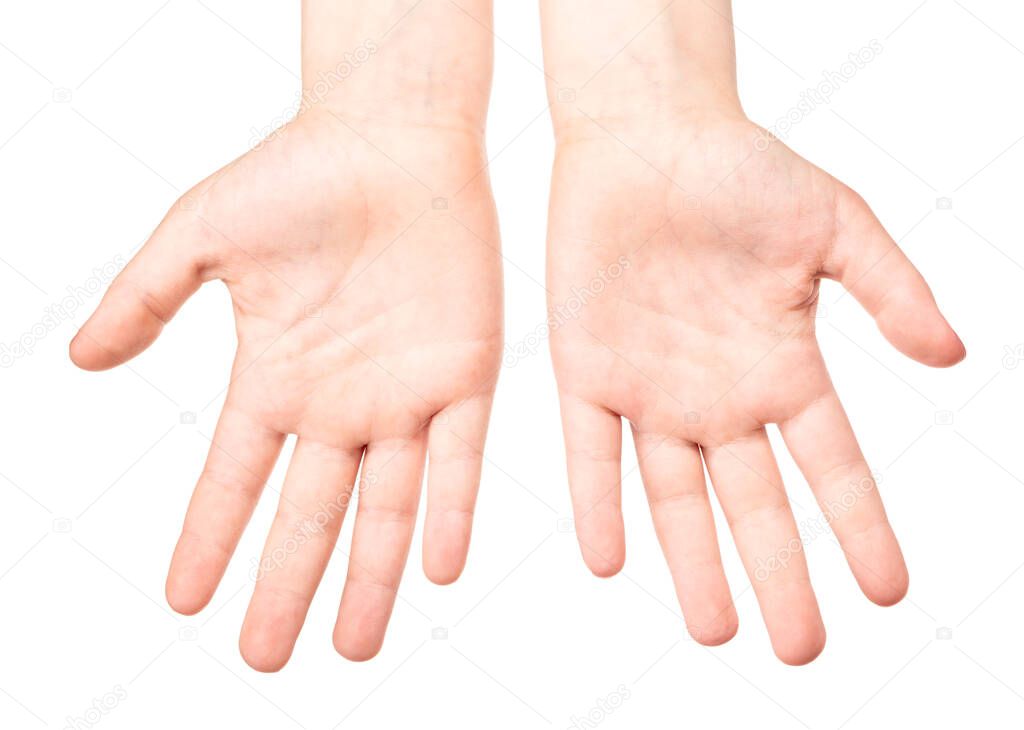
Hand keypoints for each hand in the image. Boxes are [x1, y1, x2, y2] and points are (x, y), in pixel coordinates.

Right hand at [70, 108, 502, 668]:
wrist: (392, 137)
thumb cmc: (297, 176)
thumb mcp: (202, 237)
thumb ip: (144, 299)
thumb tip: (77, 362)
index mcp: (275, 378)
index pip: (233, 478)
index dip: (208, 538)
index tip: (183, 601)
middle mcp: (339, 403)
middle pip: (308, 514)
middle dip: (285, 585)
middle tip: (263, 658)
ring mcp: (404, 396)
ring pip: (386, 507)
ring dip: (370, 577)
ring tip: (352, 646)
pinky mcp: (465, 376)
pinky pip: (457, 459)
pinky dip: (447, 511)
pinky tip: (436, 568)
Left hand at [546, 110, 962, 663]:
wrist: (647, 140)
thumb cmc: (742, 172)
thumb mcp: (835, 226)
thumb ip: (891, 289)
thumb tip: (953, 355)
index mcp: (783, 368)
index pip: (831, 466)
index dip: (860, 528)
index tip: (889, 592)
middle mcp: (720, 396)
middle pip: (754, 504)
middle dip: (778, 574)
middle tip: (800, 650)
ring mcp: (652, 392)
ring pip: (674, 498)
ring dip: (692, 563)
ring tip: (716, 631)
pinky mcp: (588, 374)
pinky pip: (593, 452)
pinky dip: (600, 504)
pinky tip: (611, 561)